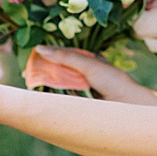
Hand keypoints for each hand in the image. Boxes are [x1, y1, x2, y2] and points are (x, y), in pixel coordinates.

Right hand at [33, 47, 156, 106]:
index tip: (31, 59)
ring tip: (30, 85)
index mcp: (87, 61)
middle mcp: (83, 75)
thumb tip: (40, 48)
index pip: (62, 55)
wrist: (129, 107)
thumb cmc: (113, 82)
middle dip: (43, 72)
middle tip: (27, 75)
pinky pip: (62, 100)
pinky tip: (41, 98)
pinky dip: (52, 99)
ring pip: (58, 85)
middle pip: (58, 71)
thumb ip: (65, 57)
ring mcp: (81, 90)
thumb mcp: (89, 65)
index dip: (46, 56)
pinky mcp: (79, 104)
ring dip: (46, 86)